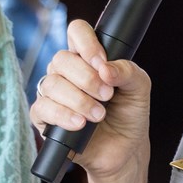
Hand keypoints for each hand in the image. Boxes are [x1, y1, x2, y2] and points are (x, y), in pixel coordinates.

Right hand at [29, 19, 151, 182]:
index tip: (102, 63)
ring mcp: (54, 93)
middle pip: (62, 59)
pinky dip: (63, 115)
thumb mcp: (139, 88)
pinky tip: (80, 124)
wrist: (124, 150)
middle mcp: (67, 71)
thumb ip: (127, 71)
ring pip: (52, 84)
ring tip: (99, 115)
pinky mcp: (44, 117)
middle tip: (107, 95)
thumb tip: (105, 68)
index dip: (86, 43)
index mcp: (88, 57)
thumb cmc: (129, 115)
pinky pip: (43, 108)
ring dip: (79, 100)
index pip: (77, 32)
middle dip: (87, 78)